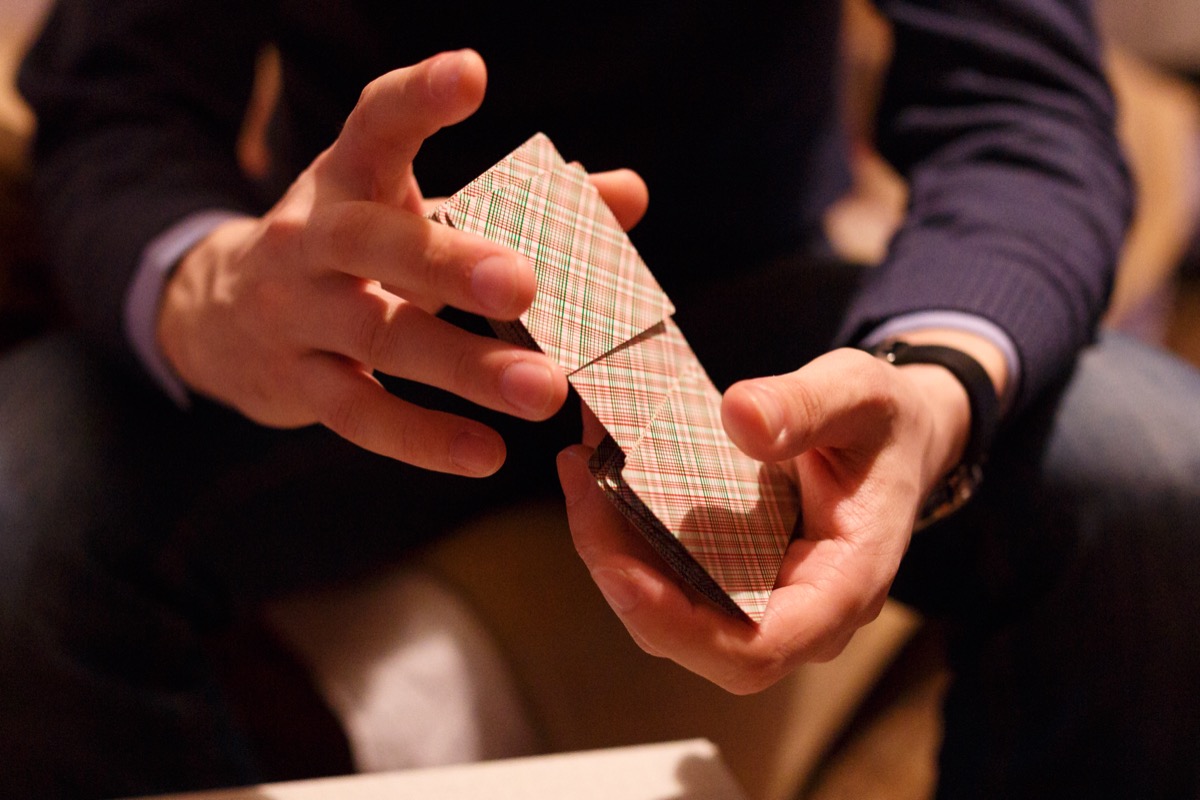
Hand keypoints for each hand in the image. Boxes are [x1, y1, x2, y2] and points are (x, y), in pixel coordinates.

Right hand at [158, 49, 647, 475]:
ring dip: (463, 367)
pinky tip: (485, 453)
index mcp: (350, 177)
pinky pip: (360, 414)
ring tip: (545, 391)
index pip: (376, 123)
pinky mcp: (298, 384)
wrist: (223, 314)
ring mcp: (298, 314)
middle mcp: (312, 238)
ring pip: (380, 337)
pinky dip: (422, 436)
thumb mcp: (417, 210)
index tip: (470, 75)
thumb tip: (630, 194)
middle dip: (449, 263)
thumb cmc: (357, 250)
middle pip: (376, 244)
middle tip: (523, 284)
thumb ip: (525, 203)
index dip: (418, 98)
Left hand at [559, 332, 1004, 692]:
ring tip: (581, 468)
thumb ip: (808, 406)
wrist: (895, 435)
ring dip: (613, 549)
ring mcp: (763, 600)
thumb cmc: (883, 424)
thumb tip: (741, 418)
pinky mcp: (734, 577)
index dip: (677, 623)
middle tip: (581, 484)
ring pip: (669, 611)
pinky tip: (601, 473)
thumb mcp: (859, 394)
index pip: (755, 649)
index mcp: (843, 589)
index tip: (616, 566)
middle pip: (693, 638)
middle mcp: (799, 612)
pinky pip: (670, 577)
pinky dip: (628, 533)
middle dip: (622, 573)